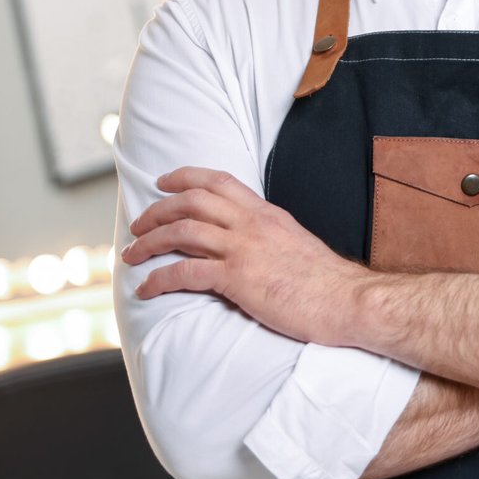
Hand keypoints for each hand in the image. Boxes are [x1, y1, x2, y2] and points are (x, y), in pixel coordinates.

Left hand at [121, 167, 363, 345]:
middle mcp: (251, 224)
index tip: (163, 182)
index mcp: (265, 213)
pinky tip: (146, 289)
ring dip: (149, 243)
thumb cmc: (326, 281)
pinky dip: (159, 280)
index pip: (218, 181)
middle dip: (157, 211)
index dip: (184, 177)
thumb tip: (250, 241)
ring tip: (132, 255)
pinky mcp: (238, 280)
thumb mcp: (295, 242)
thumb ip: (269, 235)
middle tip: (138, 225)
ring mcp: (243, 250)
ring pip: (182, 233)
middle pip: (191, 202)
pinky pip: (186, 273)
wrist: (346, 300)